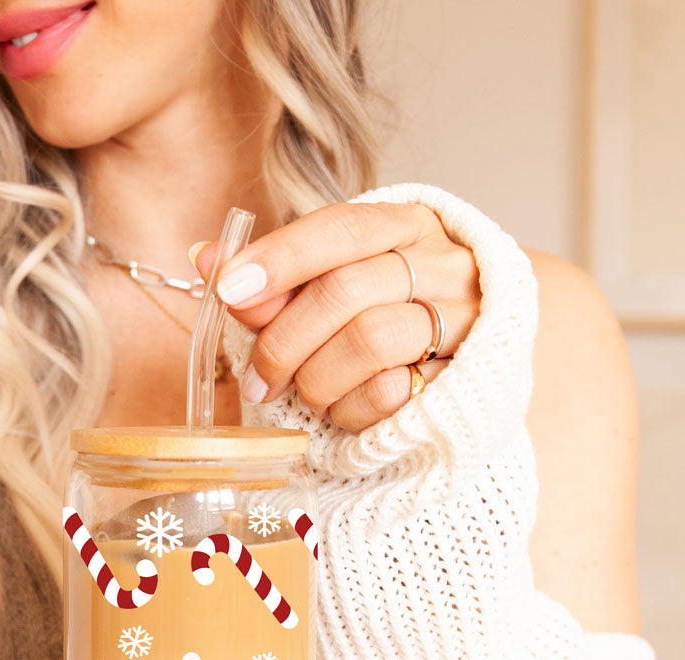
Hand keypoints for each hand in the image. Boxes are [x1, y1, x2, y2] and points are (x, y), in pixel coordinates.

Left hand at [192, 201, 481, 432]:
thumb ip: (276, 276)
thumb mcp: (335, 283)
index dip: (280, 258)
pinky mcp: (464, 377)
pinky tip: (343, 409)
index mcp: (406, 225)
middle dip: (285, 341)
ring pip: (369, 341)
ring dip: (317, 378)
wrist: (479, 357)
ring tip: (305, 393)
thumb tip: (205, 256)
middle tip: (257, 379)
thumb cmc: (389, 313)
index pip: (339, 228)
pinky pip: (391, 393)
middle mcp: (442, 264)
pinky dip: (349, 409)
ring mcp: (461, 320)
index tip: (229, 288)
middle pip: (346, 291)